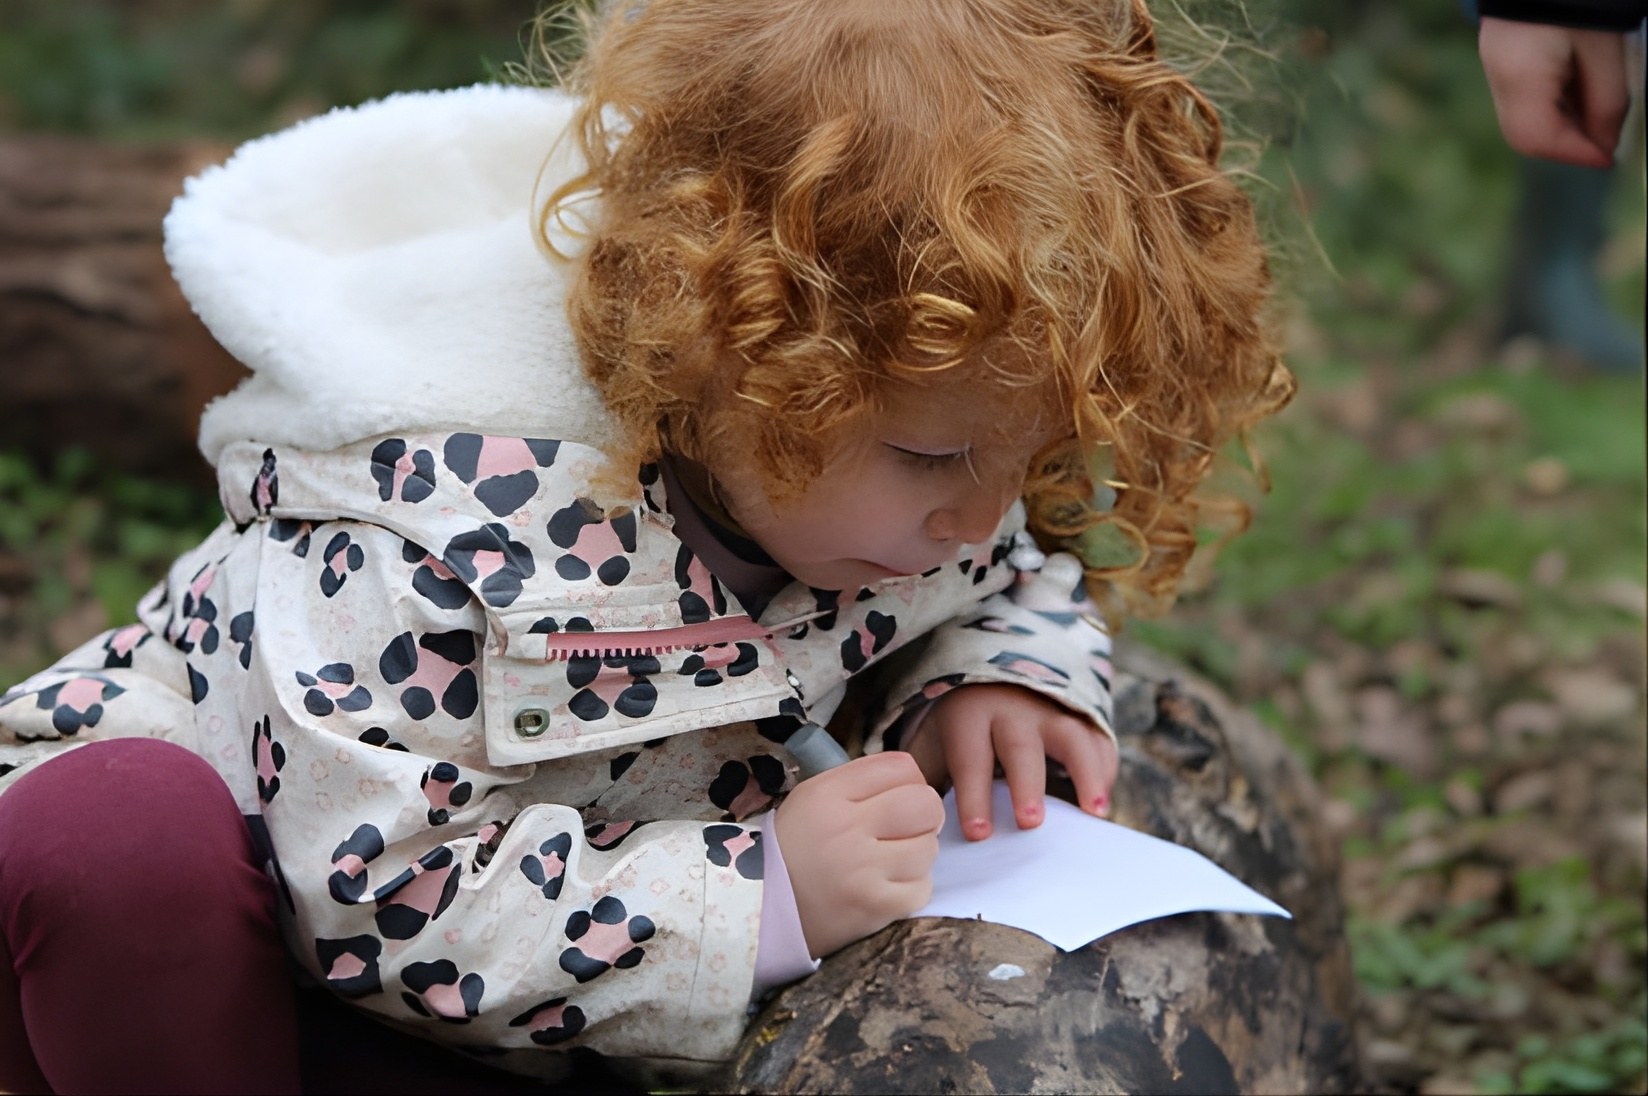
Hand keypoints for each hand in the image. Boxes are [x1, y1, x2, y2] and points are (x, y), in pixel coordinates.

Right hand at [773, 752, 942, 958]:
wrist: (763, 908)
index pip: (901, 767)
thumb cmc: (794, 847)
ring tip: (892, 860)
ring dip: (918, 853)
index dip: (909, 781)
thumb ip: (860, 781)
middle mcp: (847, 828)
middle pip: (925, 803)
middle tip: (908, 827)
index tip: (898, 797)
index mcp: (828, 794)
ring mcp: (863, 871)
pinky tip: (887, 885)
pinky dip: (911, 887)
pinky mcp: (876, 907)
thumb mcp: (812, 797)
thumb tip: (913, 780)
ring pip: (929, 847)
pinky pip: (922, 887)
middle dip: (924, 814)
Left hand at [903, 683, 1117, 841]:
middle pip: (1020, 746)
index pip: (970, 757)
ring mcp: (1050, 708)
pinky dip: (1104, 767)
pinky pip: (1097, 738)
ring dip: (1085, 772)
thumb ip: (926, 777)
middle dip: (1026, 784)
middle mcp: (1011, 708)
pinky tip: (1103, 800)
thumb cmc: (960, 727)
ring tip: (1095, 812)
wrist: (991, 675)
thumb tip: (912, 822)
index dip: (973, 795)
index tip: (979, 834)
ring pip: (1071, 736)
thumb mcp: (934, 741)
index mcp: (969, 716)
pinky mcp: (1079, 715)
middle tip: (1030, 823)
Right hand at [1478, 17, 1629, 166]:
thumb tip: (1605, 143)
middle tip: (1605, 143)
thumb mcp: (1605, 49)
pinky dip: (1552, 107)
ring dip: (1561, 127)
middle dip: (1566, 145)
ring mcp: (1497, 69)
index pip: (1539, 136)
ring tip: (1597, 115)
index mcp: (1521, 75)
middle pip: (1525, 134)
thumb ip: (1606, 101)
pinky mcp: (1503, 61)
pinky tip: (1579, 93)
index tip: (1609, 159)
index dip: (1576, 154)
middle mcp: (1499, 78)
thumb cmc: (1581, 0)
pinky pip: (1523, 100)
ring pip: (1523, 120)